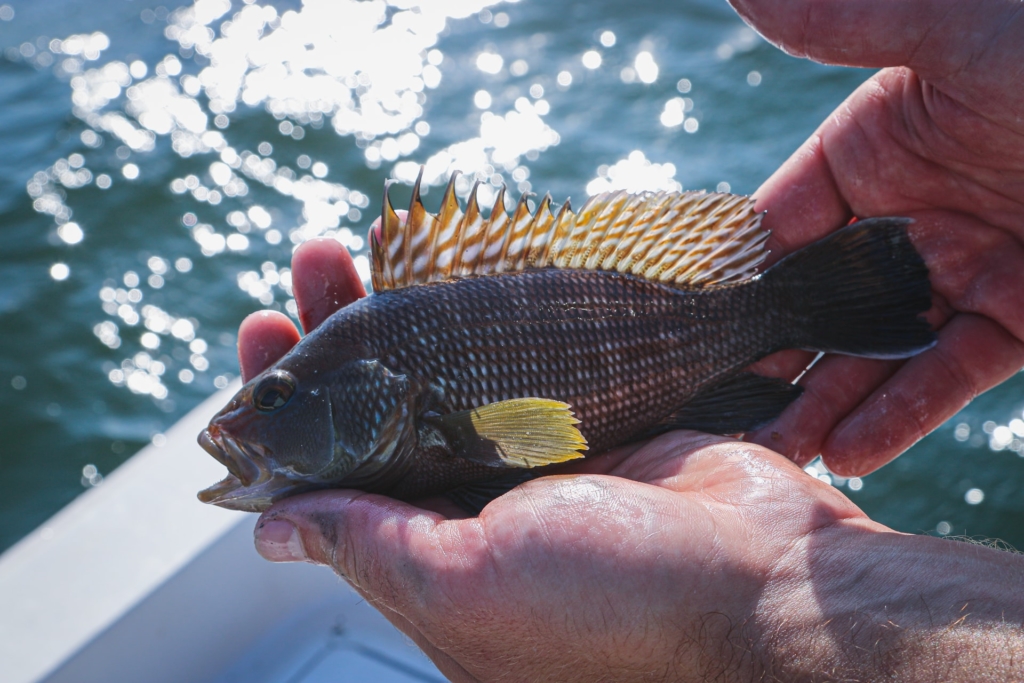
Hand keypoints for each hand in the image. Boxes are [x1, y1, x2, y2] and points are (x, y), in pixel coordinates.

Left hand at [242, 240, 1023, 681]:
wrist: (764, 577)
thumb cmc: (616, 603)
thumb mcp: (467, 584)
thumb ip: (368, 545)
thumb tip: (267, 533)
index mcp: (430, 560)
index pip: (331, 474)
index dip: (290, 407)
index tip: (261, 334)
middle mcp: (472, 512)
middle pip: (381, 410)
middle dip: (337, 338)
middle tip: (313, 263)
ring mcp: (529, 463)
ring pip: (441, 372)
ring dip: (396, 312)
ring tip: (353, 248)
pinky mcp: (585, 423)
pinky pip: (513, 359)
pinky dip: (474, 315)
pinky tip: (442, 271)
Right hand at [734, 0, 1023, 475]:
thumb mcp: (957, 32)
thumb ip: (847, 23)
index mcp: (873, 148)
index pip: (778, 226)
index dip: (730, 279)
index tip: (682, 330)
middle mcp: (908, 217)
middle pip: (817, 301)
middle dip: (768, 357)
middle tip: (714, 411)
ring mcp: (963, 270)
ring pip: (875, 348)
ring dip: (821, 400)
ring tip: (769, 448)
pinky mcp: (1021, 318)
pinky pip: (949, 372)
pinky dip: (900, 412)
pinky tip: (849, 449)